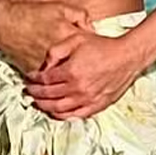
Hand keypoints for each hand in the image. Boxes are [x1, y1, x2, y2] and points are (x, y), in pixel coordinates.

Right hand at [0, 1, 89, 73]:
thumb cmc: (30, 14)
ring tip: (75, 73)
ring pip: (65, 74)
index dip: (95, 48)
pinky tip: (57, 73)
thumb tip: (91, 28)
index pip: (91, 45)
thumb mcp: (59, 7)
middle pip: (79, 63)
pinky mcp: (35, 72)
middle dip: (84, 64)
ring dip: (70, 73)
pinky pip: (49, 78)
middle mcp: (59, 52)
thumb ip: (80, 15)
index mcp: (67, 35)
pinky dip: (53, 76)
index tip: (96, 50)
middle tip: (88, 64)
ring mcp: (47, 64)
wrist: (5, 24)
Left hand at [24, 31, 147, 119]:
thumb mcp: (76, 39)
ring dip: (45, 107)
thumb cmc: (103, 46)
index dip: (34, 80)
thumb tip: (45, 65)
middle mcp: (78, 88)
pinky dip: (63, 116)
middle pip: (49, 96)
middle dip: (36, 94)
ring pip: (59, 109)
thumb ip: (57, 50)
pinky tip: (57, 112)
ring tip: (38, 103)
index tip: (30, 78)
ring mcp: (88, 99)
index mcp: (71, 71)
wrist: (126, 56)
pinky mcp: (97, 105)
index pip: (45, 80)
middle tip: (29, 92)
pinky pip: (76, 115)